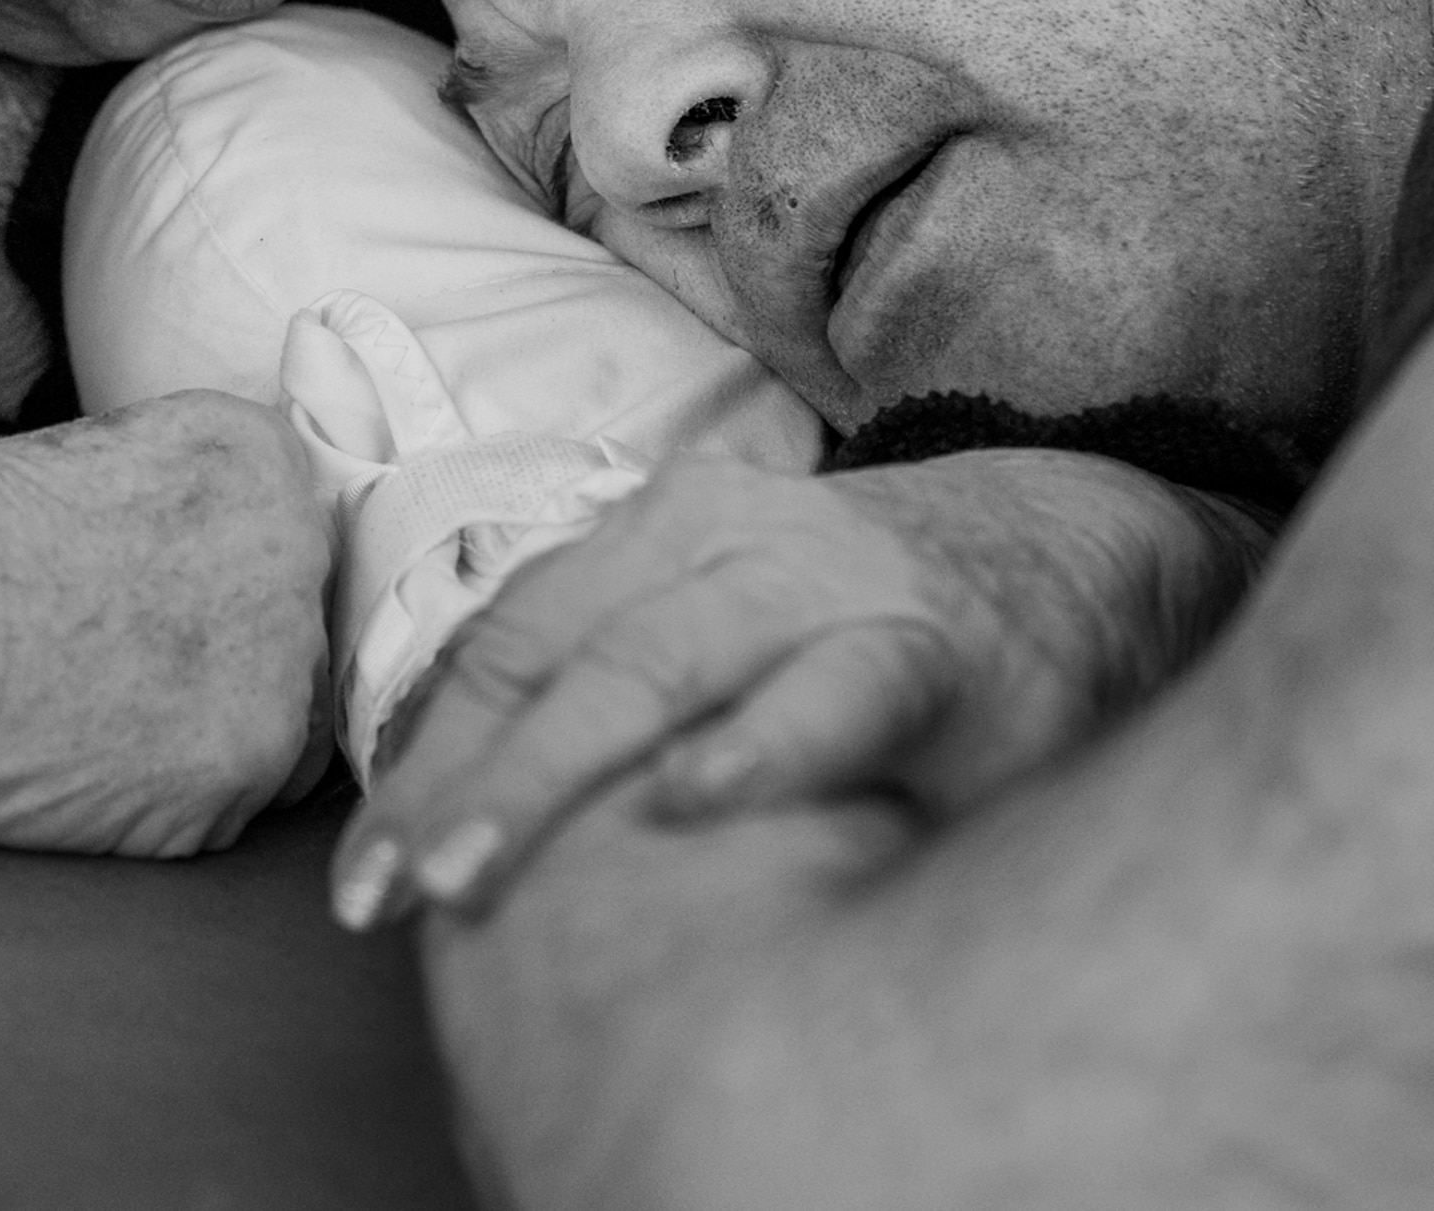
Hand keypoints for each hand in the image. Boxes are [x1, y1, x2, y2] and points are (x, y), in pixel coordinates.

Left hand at [333, 448, 1266, 925]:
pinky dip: (756, 745)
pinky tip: (691, 800)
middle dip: (462, 781)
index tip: (360, 882)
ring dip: (556, 770)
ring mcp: (825, 586)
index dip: (422, 761)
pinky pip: (833, 693)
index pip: (507, 647)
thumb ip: (609, 695)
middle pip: (558, 659)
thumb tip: (460, 822)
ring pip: (661, 664)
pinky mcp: (932, 647)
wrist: (1072, 552)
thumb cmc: (855, 623)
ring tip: (475, 867)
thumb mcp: (717, 629)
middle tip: (396, 892)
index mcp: (652, 540)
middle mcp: (723, 544)